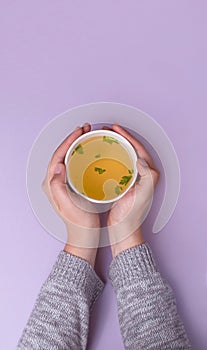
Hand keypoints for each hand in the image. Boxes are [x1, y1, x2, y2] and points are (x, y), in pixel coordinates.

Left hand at [42, 123, 99, 266]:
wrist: (84, 235)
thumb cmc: (79, 223)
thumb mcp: (69, 205)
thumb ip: (58, 186)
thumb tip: (58, 165)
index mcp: (51, 184)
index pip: (57, 156)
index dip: (68, 141)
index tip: (79, 132)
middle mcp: (54, 181)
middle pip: (61, 153)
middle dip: (72, 139)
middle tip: (85, 129)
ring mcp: (62, 183)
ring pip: (67, 157)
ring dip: (76, 145)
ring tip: (87, 135)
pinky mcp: (70, 185)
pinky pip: (73, 164)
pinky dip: (80, 154)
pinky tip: (90, 151)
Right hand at [106, 124, 158, 256]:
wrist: (123, 229)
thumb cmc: (132, 214)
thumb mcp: (143, 194)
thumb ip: (148, 175)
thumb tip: (141, 158)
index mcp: (148, 173)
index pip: (138, 147)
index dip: (127, 135)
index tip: (115, 128)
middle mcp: (141, 173)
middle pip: (130, 149)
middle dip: (119, 137)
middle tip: (107, 130)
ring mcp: (131, 178)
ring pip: (123, 155)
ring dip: (114, 145)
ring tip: (103, 139)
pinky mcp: (122, 183)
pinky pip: (116, 164)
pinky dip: (109, 157)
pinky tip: (100, 156)